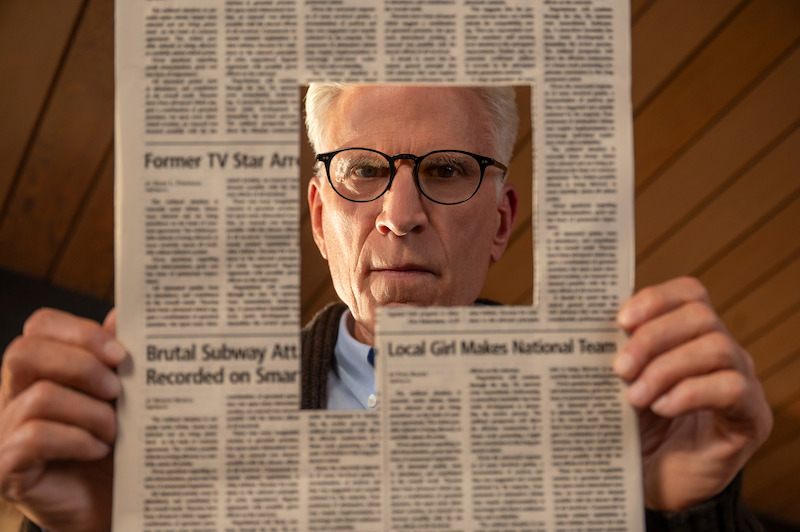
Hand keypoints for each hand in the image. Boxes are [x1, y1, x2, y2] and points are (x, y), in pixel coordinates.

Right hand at [0, 308, 123, 531]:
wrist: (113, 503)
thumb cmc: (114, 446)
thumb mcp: (121, 396)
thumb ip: (116, 357)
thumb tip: (123, 314)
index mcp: (40, 370)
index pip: (39, 325)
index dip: (79, 330)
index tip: (120, 352)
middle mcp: (14, 395)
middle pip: (24, 351)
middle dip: (80, 364)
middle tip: (117, 388)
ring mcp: (5, 432)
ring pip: (40, 396)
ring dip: (89, 412)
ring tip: (114, 431)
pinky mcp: (7, 467)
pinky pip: (35, 438)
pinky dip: (78, 440)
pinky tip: (99, 449)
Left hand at [614, 277, 771, 510]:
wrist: (656, 484)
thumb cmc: (638, 429)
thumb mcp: (621, 385)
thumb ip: (616, 354)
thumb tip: (587, 327)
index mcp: (692, 336)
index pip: (690, 294)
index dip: (656, 299)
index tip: (620, 321)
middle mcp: (723, 352)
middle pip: (701, 316)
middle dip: (653, 337)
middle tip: (620, 368)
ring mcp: (741, 382)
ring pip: (717, 348)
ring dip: (667, 368)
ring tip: (636, 396)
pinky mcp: (750, 417)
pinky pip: (731, 388)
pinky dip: (690, 393)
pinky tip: (662, 407)